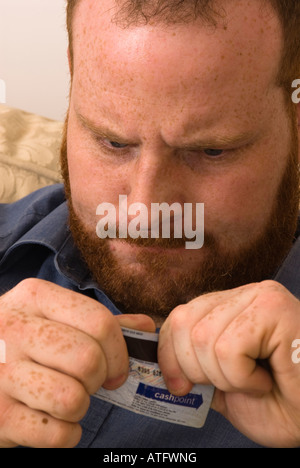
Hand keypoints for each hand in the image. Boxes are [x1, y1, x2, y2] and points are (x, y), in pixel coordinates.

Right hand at [0, 278, 154, 447]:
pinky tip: (49, 420)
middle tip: (88, 382)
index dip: (119, 351)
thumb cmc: (23, 344)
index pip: (99, 321)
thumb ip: (98, 322)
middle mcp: (13, 329)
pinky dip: (65, 434)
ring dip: (79, 407)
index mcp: (34, 296)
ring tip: (64, 398)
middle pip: (89, 359)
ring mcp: (0, 373)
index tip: (116, 368)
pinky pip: (57, 434)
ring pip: (73, 398)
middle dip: (99, 378)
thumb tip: (146, 327)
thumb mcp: (51, 318)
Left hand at [158, 280, 299, 446]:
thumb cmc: (277, 403)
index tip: (180, 385)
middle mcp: (244, 294)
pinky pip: (229, 349)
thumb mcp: (221, 384)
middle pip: (184, 324)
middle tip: (229, 385)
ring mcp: (260, 297)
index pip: (178, 316)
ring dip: (225, 377)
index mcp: (229, 306)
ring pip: (204, 339)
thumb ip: (192, 366)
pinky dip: (243, 378)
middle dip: (196, 369)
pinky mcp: (274, 309)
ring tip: (255, 381)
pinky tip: (268, 378)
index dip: (169, 354)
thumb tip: (157, 363)